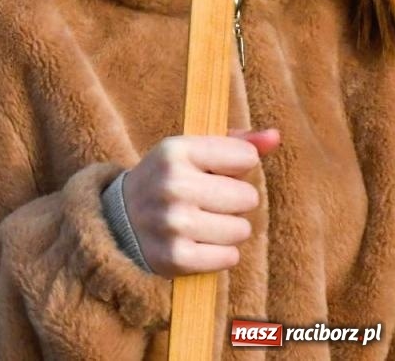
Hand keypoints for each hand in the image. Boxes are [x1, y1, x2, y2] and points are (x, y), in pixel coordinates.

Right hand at [121, 129, 279, 276]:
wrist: (119, 218)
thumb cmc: (168, 181)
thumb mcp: (191, 153)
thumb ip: (236, 142)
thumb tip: (275, 137)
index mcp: (174, 151)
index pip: (245, 157)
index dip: (236, 168)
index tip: (213, 172)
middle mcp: (172, 184)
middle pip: (248, 197)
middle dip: (234, 202)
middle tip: (207, 202)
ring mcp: (173, 222)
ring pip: (241, 229)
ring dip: (228, 230)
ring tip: (202, 224)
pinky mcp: (176, 256)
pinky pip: (229, 257)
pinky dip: (220, 254)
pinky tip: (198, 244)